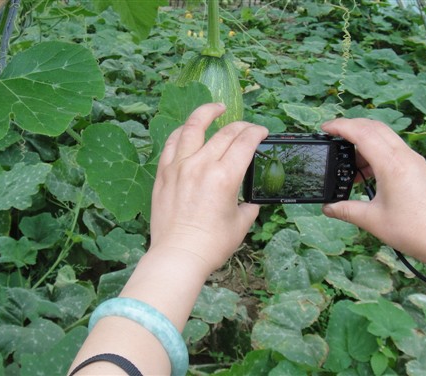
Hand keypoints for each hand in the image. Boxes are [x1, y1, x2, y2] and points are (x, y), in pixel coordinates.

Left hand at [149, 103, 267, 273]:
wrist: (178, 255)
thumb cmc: (211, 244)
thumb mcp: (240, 224)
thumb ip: (248, 206)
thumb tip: (249, 202)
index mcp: (225, 176)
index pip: (245, 142)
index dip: (257, 132)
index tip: (261, 132)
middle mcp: (202, 165)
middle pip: (225, 133)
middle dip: (241, 126)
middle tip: (247, 128)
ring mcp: (179, 167)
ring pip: (193, 127)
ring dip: (206, 113)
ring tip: (216, 108)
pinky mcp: (164, 173)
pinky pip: (172, 143)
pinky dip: (182, 132)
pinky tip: (188, 129)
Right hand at [320, 118, 425, 263]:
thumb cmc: (411, 229)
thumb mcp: (371, 220)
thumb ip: (345, 210)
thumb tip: (327, 207)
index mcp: (391, 164)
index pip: (362, 133)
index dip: (340, 127)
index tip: (325, 128)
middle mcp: (404, 156)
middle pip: (374, 127)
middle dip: (351, 127)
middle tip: (333, 137)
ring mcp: (413, 160)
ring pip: (385, 136)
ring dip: (364, 140)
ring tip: (349, 164)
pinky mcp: (418, 167)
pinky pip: (394, 148)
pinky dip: (377, 150)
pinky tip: (367, 172)